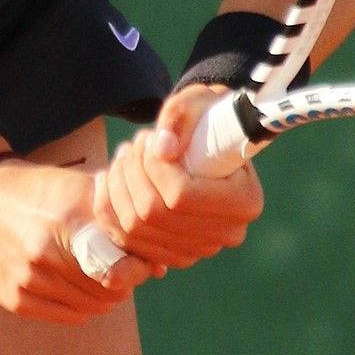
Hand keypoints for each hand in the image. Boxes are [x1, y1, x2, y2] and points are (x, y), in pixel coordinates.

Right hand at [0, 156, 155, 322]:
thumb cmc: (35, 191)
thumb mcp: (74, 188)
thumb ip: (116, 219)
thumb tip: (161, 265)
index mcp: (67, 217)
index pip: (122, 264)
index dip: (138, 268)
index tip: (141, 262)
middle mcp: (46, 250)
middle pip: (108, 289)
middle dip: (124, 283)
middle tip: (123, 271)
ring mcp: (28, 277)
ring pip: (90, 306)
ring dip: (103, 296)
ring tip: (101, 279)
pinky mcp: (14, 298)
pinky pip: (66, 315)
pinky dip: (81, 307)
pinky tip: (79, 289)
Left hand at [91, 86, 262, 269]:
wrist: (214, 138)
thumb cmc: (208, 117)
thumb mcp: (198, 103)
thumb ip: (180, 118)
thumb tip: (162, 150)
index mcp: (244, 199)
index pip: (182, 196)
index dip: (154, 167)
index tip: (150, 141)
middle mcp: (227, 232)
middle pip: (155, 215)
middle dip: (131, 174)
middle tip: (133, 145)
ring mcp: (201, 246)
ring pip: (136, 229)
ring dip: (117, 188)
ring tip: (124, 156)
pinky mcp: (175, 252)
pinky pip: (128, 241)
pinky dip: (110, 210)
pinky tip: (110, 180)